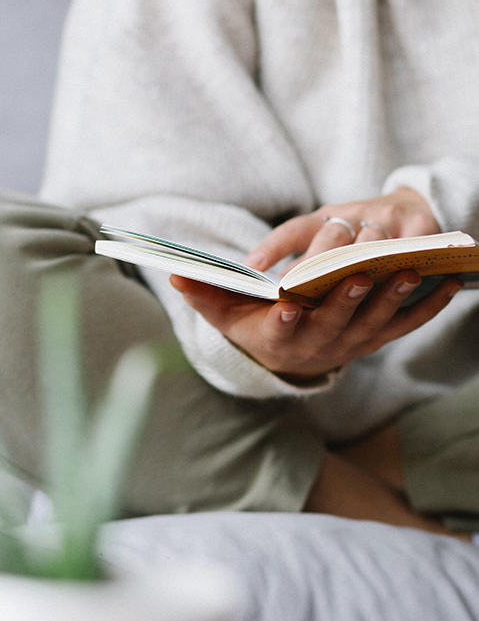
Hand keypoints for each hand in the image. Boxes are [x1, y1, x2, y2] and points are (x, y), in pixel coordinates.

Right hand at [169, 187, 456, 383]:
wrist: (287, 359)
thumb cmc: (253, 327)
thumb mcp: (223, 313)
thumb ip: (202, 293)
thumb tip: (173, 273)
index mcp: (281, 339)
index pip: (281, 329)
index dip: (285, 317)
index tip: (287, 302)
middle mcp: (319, 346)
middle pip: (334, 319)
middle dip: (343, 290)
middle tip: (353, 262)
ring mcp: (351, 344)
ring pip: (374, 322)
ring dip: (390, 297)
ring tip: (406, 269)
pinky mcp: (376, 339)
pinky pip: (405, 325)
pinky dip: (427, 307)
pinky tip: (448, 284)